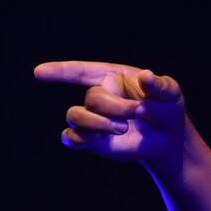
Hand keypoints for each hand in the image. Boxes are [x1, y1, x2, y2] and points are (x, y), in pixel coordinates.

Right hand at [34, 61, 185, 166]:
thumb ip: (159, 85)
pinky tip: (98, 139)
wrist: (168, 138)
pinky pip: (70, 138)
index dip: (60, 71)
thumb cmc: (167, 108)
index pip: (81, 71)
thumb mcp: (171, 93)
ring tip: (123, 128)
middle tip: (138, 113)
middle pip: (91, 98)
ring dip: (97, 123)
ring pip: (75, 116)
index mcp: (112, 77)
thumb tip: (146, 76)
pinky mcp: (92, 139)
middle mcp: (98, 95)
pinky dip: (79, 139)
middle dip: (116, 107)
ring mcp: (93, 117)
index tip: (39, 72)